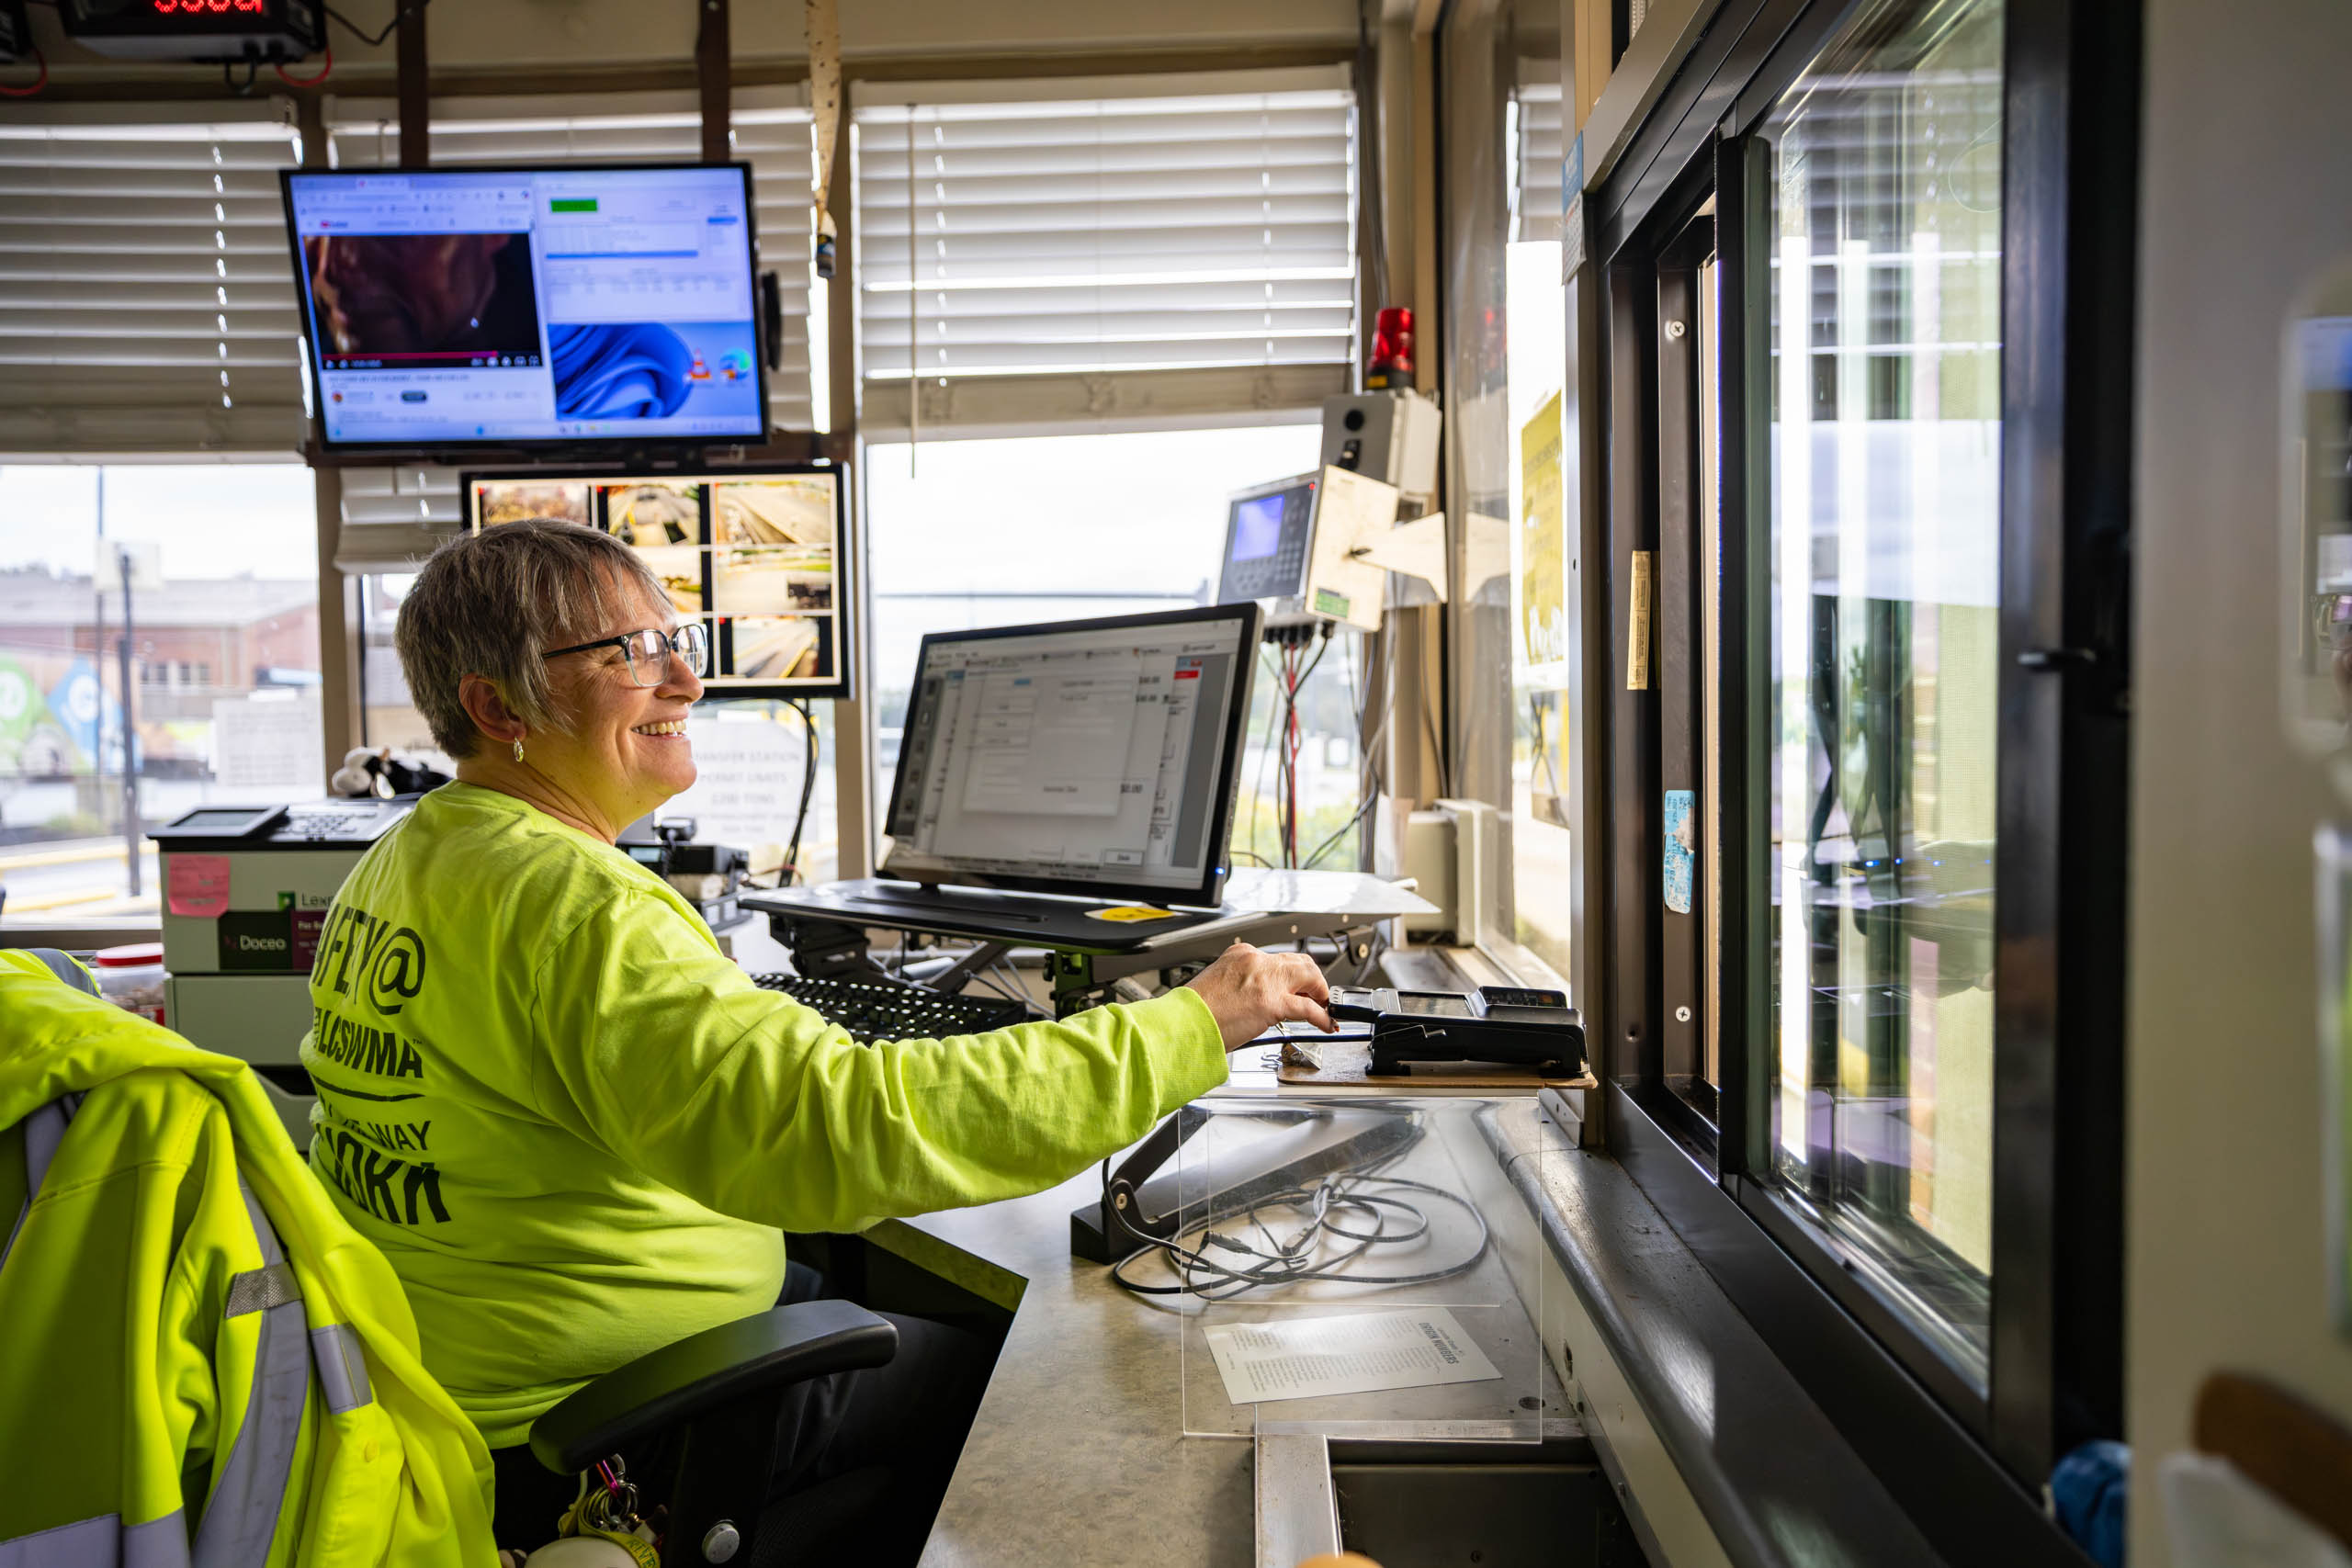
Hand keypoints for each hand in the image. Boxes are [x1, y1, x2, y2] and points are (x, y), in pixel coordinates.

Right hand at [1183, 941, 1334, 1050]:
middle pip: (1300, 961)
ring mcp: (1265, 980)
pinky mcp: (1273, 1003)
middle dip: (1312, 979)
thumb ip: (1241, 984)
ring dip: (1321, 993)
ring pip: (1310, 976)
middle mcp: (1255, 961)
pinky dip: (1323, 1016)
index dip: (1292, 975)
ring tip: (1324, 1007)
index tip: (1295, 986)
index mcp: (1240, 954)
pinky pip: (1309, 1008)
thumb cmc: (1193, 1011)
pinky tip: (1325, 1024)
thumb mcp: (1217, 984)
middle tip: (1317, 995)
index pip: (1277, 959)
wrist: (1181, 1024)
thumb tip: (1256, 997)